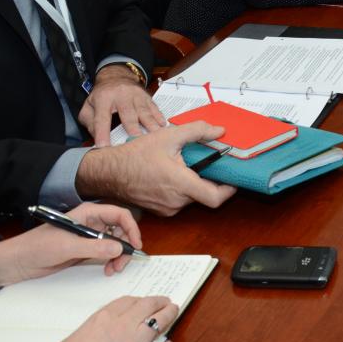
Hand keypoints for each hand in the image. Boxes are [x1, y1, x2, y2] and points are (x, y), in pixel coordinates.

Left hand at [0, 203, 142, 286]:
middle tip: (122, 263)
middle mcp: (92, 223)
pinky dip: (110, 261)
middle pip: (120, 230)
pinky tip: (106, 270)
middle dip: (125, 246)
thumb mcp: (68, 246)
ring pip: (115, 243)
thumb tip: (120, 248)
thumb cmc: (38, 247)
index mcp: (88, 213)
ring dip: (118, 256)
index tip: (135, 245)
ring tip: (113, 269)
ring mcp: (89, 237)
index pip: (119, 215)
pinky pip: (105, 253)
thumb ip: (95, 246)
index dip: (131, 228)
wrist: (18, 262)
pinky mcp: (85, 250)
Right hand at [49, 295, 176, 341]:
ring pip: (160, 321)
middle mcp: (122, 327)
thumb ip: (93, 329)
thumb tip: (100, 331)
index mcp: (104, 318)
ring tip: (172, 312)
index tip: (142, 301)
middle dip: (159, 301)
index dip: (138, 300)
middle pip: (148, 305)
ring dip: (169, 315)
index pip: (127, 301)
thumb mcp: (77, 337)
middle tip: (165, 301)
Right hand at [77, 122, 236, 215]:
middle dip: (210, 179)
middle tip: (209, 162)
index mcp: (181, 184)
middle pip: (205, 194)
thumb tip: (219, 131)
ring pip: (192, 197)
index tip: (234, 178)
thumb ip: (198, 131)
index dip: (229, 189)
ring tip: (187, 164)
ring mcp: (168, 208)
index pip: (215, 198)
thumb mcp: (169, 136)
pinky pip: (180, 200)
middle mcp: (176, 201)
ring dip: (195, 182)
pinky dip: (183, 188)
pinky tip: (175, 172)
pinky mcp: (161, 210)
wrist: (108, 172)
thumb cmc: (135, 155)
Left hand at [80, 68, 164, 146]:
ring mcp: (136, 96)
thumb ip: (90, 122)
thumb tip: (98, 138)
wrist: (117, 76)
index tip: (104, 146)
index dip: (102, 133)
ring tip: (154, 137)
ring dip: (150, 125)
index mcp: (103, 99)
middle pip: (128, 115)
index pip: (102, 118)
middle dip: (133, 130)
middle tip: (136, 144)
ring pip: (144, 112)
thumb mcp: (89, 105)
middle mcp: (121, 96)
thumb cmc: (102, 95)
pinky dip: (159, 117)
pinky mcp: (146, 97)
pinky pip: (154, 108)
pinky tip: (162, 126)